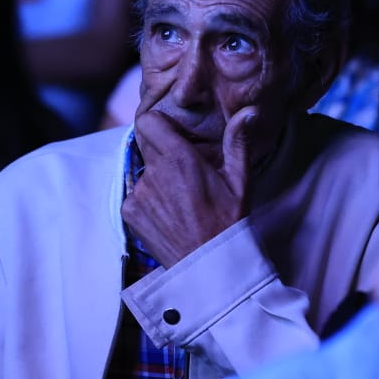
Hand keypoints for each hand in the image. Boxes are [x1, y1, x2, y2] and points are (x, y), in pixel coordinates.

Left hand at [122, 107, 255, 267]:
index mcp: (180, 158)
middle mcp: (154, 172)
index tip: (172, 132)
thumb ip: (238, 142)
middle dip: (160, 148)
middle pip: (144, 143)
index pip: (148, 121)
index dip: (158, 123)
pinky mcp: (130, 213)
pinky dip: (147, 200)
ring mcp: (139, 193)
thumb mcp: (240, 181)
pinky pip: (135, 195)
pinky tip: (169, 214)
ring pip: (143, 171)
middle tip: (181, 166)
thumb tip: (248, 111)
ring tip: (180, 198)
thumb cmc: (228, 223)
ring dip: (156, 178)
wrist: (209, 266)